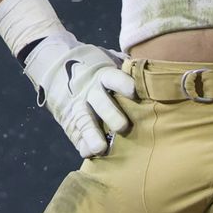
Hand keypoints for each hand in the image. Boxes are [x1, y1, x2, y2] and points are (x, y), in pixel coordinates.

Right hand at [22, 35, 135, 157]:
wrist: (59, 69)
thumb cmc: (97, 68)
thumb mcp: (109, 59)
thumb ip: (127, 67)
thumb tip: (153, 72)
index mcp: (103, 75)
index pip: (113, 78)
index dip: (124, 84)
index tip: (134, 92)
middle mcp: (91, 91)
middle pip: (100, 102)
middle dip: (111, 115)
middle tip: (123, 127)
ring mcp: (78, 107)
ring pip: (84, 120)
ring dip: (92, 135)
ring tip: (101, 149)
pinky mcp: (70, 121)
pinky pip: (75, 133)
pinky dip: (81, 144)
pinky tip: (88, 153)